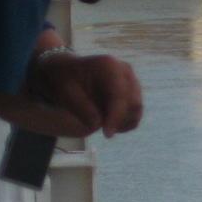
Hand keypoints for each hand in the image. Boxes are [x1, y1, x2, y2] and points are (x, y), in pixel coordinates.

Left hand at [26, 50, 142, 137]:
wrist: (69, 71)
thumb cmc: (65, 80)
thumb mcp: (66, 93)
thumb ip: (81, 109)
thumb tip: (97, 125)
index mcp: (108, 66)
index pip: (119, 96)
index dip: (116, 117)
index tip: (107, 135)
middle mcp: (125, 71)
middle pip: (133, 103)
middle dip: (119, 121)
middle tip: (102, 131)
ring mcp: (132, 80)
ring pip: (137, 109)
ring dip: (123, 122)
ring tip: (104, 126)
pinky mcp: (133, 90)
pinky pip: (135, 111)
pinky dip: (125, 122)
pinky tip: (109, 123)